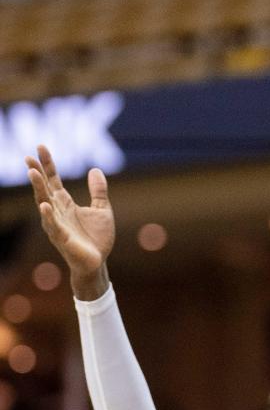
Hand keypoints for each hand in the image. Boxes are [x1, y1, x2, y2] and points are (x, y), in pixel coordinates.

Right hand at [27, 146, 114, 284]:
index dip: (48, 164)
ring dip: (38, 189)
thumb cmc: (97, 237)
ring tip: (32, 173)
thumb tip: (94, 169)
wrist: (98, 262)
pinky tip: (44, 205)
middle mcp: (57, 212)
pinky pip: (53, 225)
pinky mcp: (62, 238)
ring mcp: (57, 224)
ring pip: (44, 203)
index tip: (40, 147)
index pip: (53, 180)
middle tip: (28, 157)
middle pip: (45, 188)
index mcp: (66, 204)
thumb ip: (97, 190)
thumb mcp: (102, 209)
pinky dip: (48, 216)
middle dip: (37, 173)